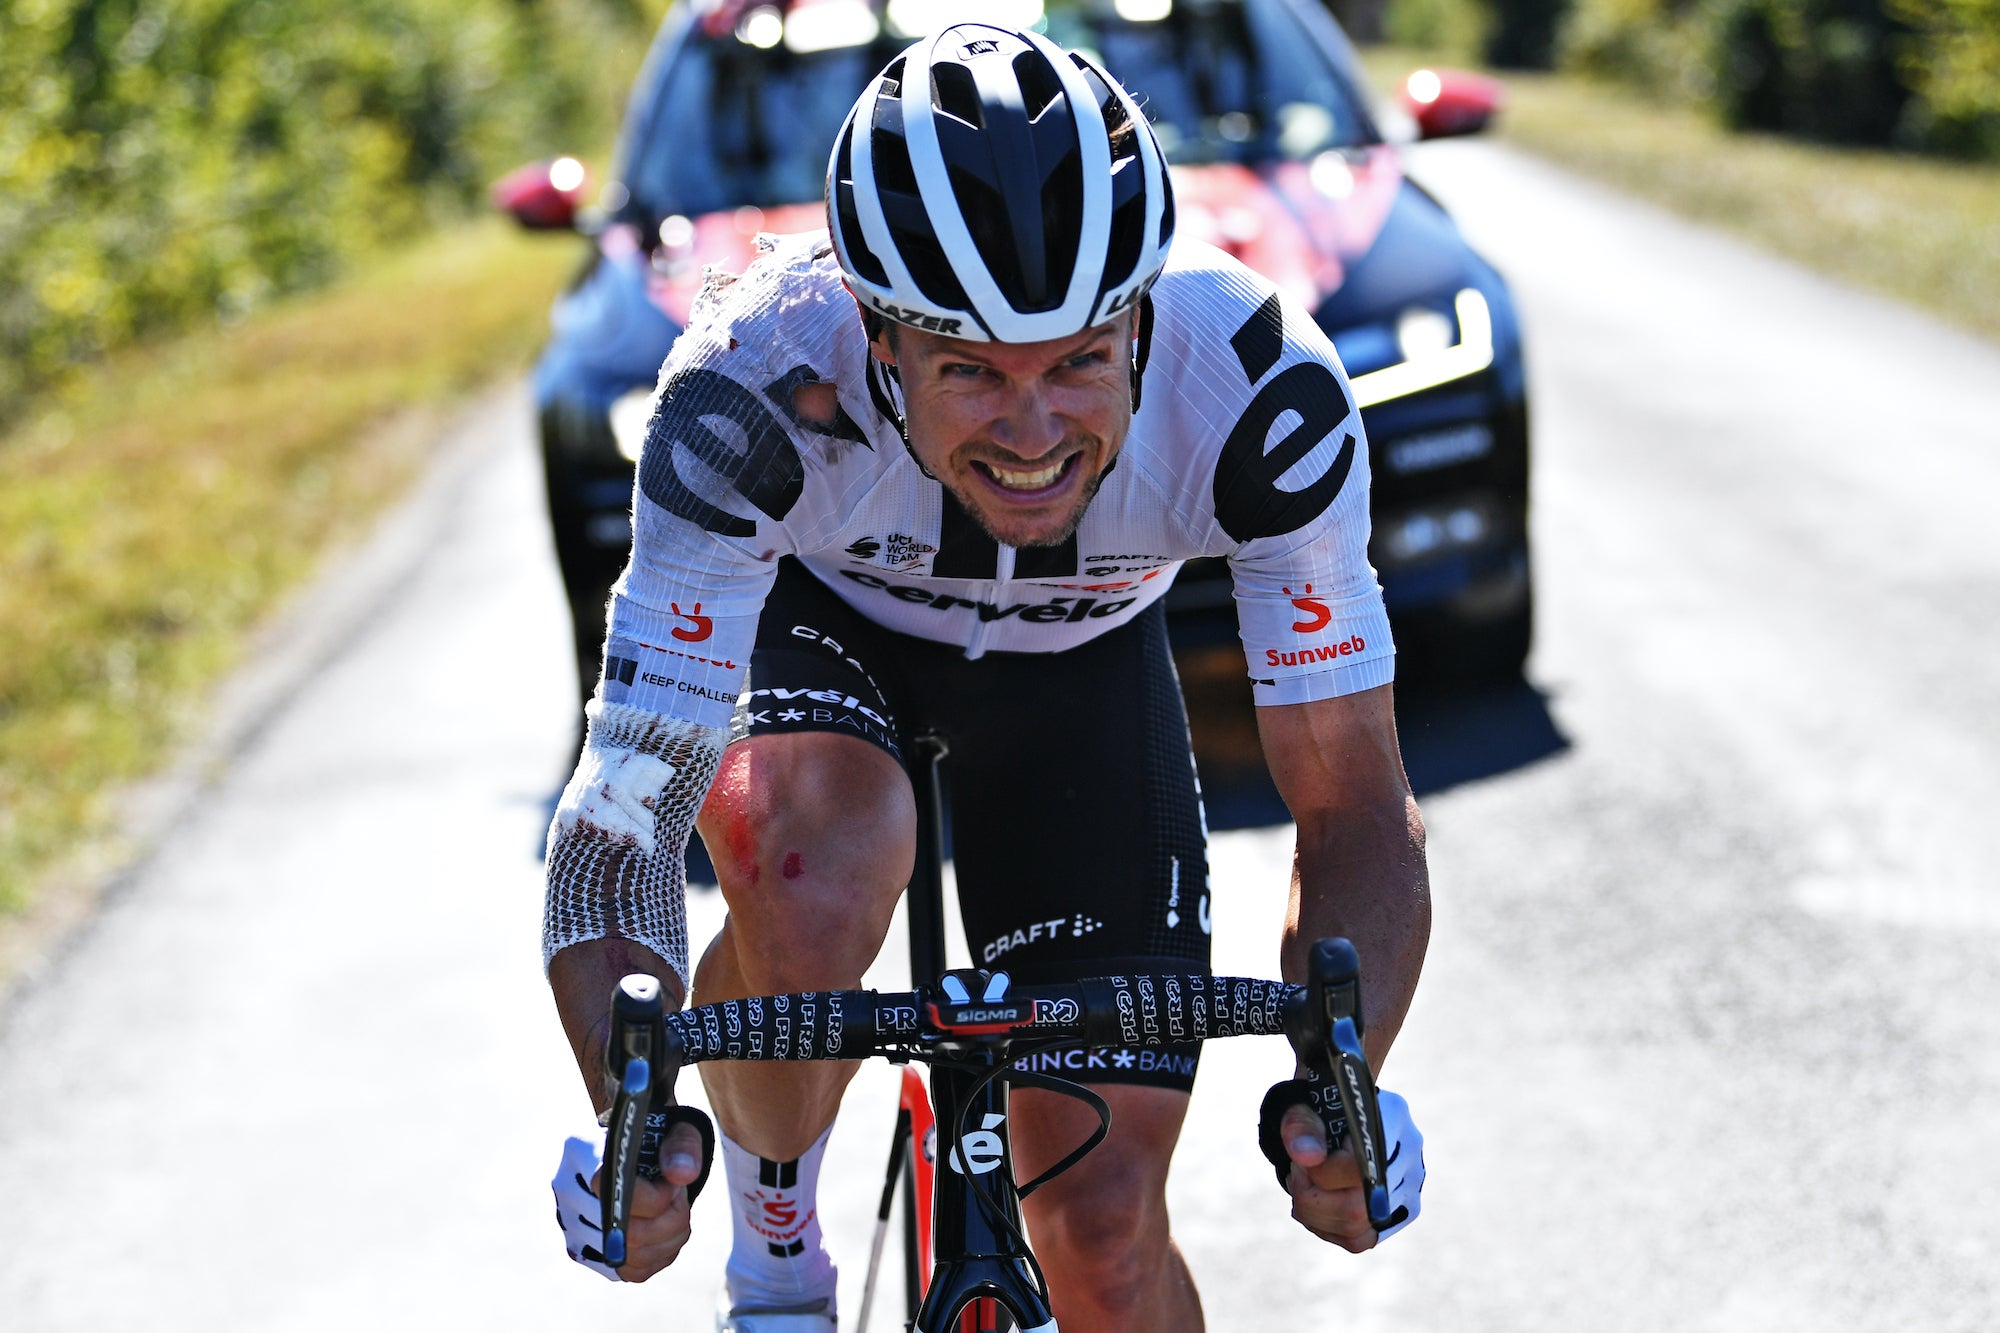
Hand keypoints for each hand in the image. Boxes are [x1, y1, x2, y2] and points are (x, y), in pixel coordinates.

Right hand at [551, 1117, 709, 1281]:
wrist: (632, 1150)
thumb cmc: (655, 1136)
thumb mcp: (676, 1128)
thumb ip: (683, 1146)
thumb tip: (682, 1175)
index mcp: (581, 1149)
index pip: (611, 1189)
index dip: (656, 1196)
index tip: (674, 1184)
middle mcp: (566, 1190)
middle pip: (628, 1232)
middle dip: (671, 1217)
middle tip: (679, 1196)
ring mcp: (570, 1225)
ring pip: (634, 1256)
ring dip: (670, 1238)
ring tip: (674, 1210)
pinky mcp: (582, 1252)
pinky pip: (631, 1271)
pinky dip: (658, 1255)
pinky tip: (665, 1232)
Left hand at [1273, 1089, 1424, 1251]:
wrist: (1336, 1112)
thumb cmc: (1319, 1107)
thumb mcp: (1303, 1108)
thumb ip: (1302, 1127)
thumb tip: (1308, 1158)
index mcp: (1392, 1116)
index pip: (1362, 1168)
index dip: (1322, 1175)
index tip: (1300, 1162)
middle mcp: (1410, 1154)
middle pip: (1360, 1207)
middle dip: (1311, 1198)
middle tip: (1295, 1176)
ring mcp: (1410, 1186)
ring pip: (1358, 1229)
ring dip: (1315, 1216)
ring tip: (1300, 1188)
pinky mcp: (1401, 1213)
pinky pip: (1360, 1240)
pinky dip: (1328, 1229)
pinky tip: (1313, 1207)